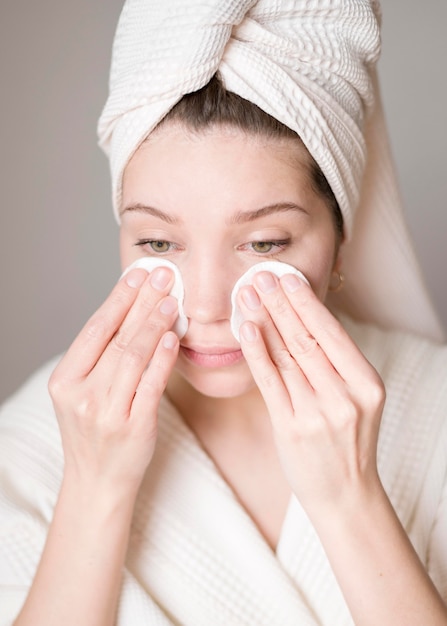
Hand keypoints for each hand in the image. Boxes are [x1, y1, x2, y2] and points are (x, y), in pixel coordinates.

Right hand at [49, 266, 178, 493]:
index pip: (95, 329)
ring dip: (155, 324)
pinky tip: (174, 338)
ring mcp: (107, 413)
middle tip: (164, 276)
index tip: (138, 274)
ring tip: (173, 301)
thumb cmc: (94, 432)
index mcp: (65, 381)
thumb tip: (133, 310)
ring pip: (134, 356)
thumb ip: (100, 358)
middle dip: (143, 302)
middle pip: (116, 337)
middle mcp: (82, 395)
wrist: (97, 482)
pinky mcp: (134, 427)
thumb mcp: (83, 393)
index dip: (119, 298)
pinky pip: (151, 385)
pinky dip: (164, 359)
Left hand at [237, 271, 385, 515]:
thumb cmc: (347, 442)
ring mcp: (318, 414)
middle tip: (261, 276)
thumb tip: (301, 317)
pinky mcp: (292, 428)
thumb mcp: (357, 400)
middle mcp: (346, 397)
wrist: (345, 494)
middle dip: (281, 304)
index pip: (332, 334)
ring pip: (287, 356)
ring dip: (265, 320)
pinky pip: (270, 382)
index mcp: (367, 384)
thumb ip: (336, 364)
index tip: (287, 278)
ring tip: (248, 294)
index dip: (306, 303)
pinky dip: (257, 352)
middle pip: (307, 339)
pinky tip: (246, 329)